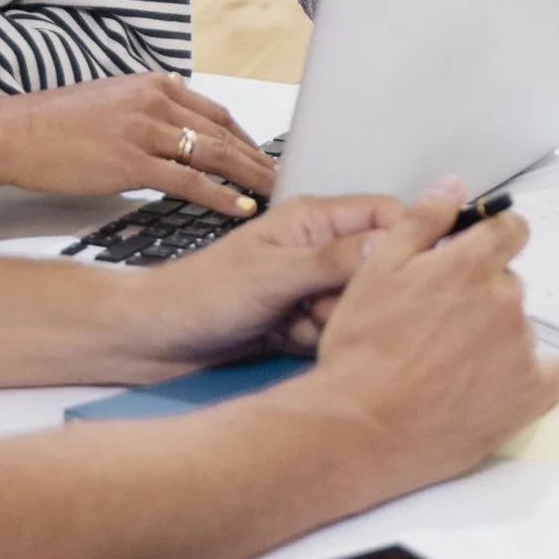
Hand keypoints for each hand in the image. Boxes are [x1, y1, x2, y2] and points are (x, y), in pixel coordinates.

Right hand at [0, 76, 276, 212]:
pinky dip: (220, 196)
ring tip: (274, 195)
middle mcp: (156, 101)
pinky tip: (240, 208)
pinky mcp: (132, 161)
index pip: (215, 113)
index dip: (244, 139)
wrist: (14, 132)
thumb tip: (177, 120)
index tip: (262, 157)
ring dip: (250, 178)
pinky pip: (189, 181)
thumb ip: (147, 108)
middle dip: (257, 160)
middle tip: (283, 179)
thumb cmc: (56, 124)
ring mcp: (145, 130)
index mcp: (154, 85)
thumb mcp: (112, 101)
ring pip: (214, 155)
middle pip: (223, 133)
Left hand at [130, 191, 409, 365]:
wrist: (154, 340)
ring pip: (358, 306)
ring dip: (334, 324)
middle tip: (320, 306)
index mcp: (313, 219)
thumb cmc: (199, 294)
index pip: (386, 216)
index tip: (404, 277)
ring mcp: (308, 286)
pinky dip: (315, 342)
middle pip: (377, 269)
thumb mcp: (273, 274)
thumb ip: (336, 260)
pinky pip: (335, 333)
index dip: (403, 244)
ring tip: (292, 324)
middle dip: (358, 296)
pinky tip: (283, 340)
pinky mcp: (299, 320)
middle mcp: (316, 248)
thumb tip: (394, 244)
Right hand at [313, 186, 558, 477]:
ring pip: (517, 329)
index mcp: (472, 264)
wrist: (361, 427)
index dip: (493, 239)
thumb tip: (454, 186)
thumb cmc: (363, 348)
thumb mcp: (378, 268)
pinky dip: (525, 374)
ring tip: (449, 365)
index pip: (511, 230)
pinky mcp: (529, 396)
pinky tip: (489, 385)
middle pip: (509, 284)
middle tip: (439, 326)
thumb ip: (422, 220)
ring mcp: (521, 350)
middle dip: (482, 295)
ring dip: (495, 337)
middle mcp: (506, 301)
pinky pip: (546, 372)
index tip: (475, 256)